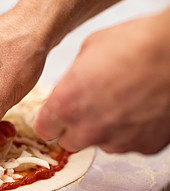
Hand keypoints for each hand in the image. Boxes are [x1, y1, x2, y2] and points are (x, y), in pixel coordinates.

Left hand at [35, 9, 169, 153]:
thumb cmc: (133, 44)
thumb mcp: (87, 52)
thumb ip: (71, 79)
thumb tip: (70, 87)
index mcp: (66, 105)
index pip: (44, 130)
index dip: (50, 120)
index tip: (56, 114)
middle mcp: (88, 129)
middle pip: (69, 142)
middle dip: (74, 128)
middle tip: (88, 108)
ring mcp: (118, 141)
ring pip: (101, 144)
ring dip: (104, 130)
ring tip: (120, 104)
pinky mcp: (145, 146)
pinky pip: (130, 143)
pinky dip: (132, 132)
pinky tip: (140, 109)